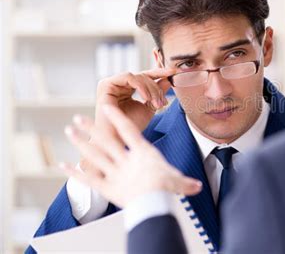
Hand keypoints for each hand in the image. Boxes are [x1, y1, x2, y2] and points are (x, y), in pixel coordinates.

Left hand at [61, 105, 201, 207]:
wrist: (154, 203)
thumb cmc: (167, 190)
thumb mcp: (176, 182)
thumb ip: (184, 183)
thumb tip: (197, 187)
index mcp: (142, 153)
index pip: (128, 130)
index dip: (117, 117)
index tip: (107, 107)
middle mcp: (126, 159)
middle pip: (105, 140)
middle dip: (90, 128)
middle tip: (77, 117)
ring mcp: (114, 172)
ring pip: (94, 154)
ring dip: (81, 142)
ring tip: (69, 131)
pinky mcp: (106, 187)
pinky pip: (87, 178)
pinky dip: (74, 172)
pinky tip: (62, 164)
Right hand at [81, 68, 175, 174]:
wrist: (117, 140)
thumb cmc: (131, 127)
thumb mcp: (149, 108)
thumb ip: (157, 94)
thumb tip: (168, 79)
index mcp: (127, 88)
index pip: (146, 76)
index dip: (160, 73)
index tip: (175, 72)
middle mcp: (119, 84)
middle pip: (144, 76)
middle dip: (157, 88)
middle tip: (163, 103)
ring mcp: (111, 83)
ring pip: (138, 76)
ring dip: (151, 89)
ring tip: (156, 103)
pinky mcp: (106, 84)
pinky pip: (129, 78)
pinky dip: (141, 86)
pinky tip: (147, 98)